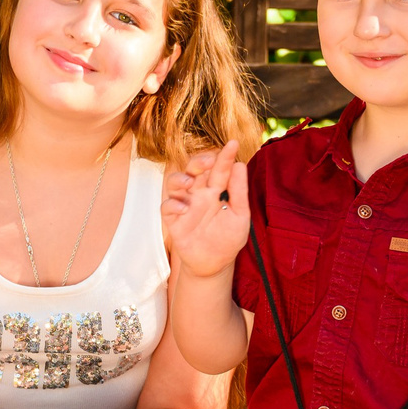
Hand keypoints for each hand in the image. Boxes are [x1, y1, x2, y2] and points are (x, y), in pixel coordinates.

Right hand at [163, 140, 251, 280]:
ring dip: (181, 178)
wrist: (214, 264)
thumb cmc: (228, 238)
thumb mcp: (240, 216)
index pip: (220, 169)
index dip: (225, 156)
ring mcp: (185, 205)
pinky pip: (167, 207)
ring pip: (176, 182)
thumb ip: (239, 192)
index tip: (233, 144)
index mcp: (217, 190)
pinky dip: (173, 205)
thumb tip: (240, 165)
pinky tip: (184, 209)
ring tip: (190, 183)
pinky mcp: (173, 220)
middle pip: (194, 169)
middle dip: (199, 161)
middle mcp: (199, 194)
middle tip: (209, 161)